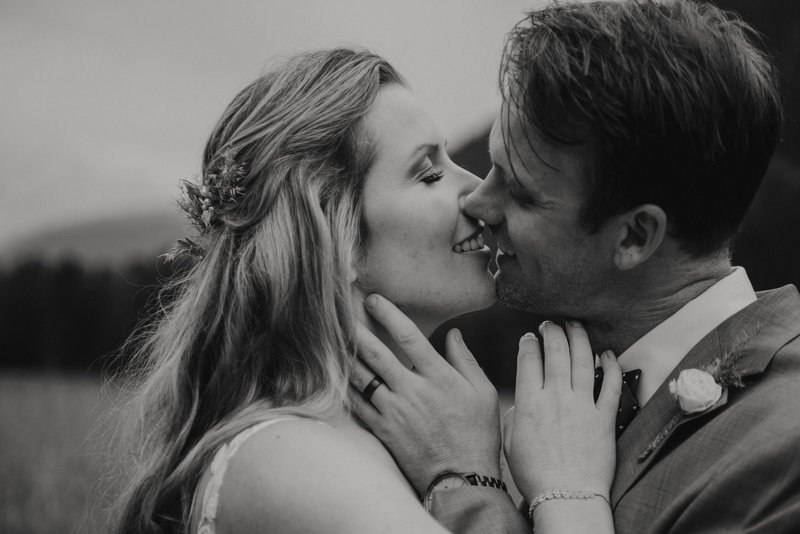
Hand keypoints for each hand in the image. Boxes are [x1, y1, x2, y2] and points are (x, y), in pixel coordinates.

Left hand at [349, 294, 501, 495]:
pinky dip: (343, 387)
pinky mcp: (383, 430)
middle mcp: (412, 390)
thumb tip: (453, 334)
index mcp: (438, 377)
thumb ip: (466, 361)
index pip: (408, 335)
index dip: (388, 313)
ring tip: (330, 337)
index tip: (373, 299)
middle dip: (355, 328)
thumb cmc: (477, 435)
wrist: (462, 481)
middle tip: (338, 310)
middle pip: (375, 352)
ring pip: (360, 376)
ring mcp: (394, 411)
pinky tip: (333, 374)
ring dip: (344, 354)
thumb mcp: (483, 394)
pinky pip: (356, 404)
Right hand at [503, 321, 620, 501]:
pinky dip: (611, 366)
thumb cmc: (535, 474)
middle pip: (556, 351)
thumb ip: (514, 416)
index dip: (528, 343)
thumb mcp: (510, 442)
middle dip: (552, 332)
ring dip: (579, 338)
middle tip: (551, 325)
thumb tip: (521, 402)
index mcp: (529, 402)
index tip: (529, 338)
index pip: (528, 360)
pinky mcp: (604, 417)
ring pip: (583, 360)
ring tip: (576, 326)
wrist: (566, 496)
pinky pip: (611, 384)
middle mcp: (556, 397)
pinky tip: (608, 354)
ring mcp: (582, 405)